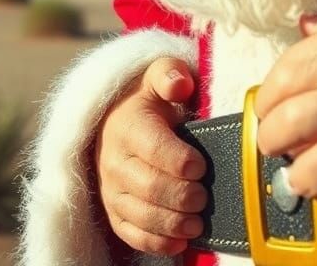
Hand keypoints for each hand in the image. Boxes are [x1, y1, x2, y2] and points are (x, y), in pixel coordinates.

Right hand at [94, 57, 207, 255]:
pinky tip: (180, 240)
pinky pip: (130, 234)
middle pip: (149, 187)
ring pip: (140, 215)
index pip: (154, 149)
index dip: (181, 161)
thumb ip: (170, 73)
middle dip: (182, 196)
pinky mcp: (113, 211)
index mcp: (128, 126)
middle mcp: (114, 160)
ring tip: (198, 221)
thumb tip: (181, 84)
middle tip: (205, 196)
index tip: (201, 165)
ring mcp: (111, 189)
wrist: (114, 120)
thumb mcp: (158, 75)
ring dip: (172, 223)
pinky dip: (156, 242)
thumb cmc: (147, 99)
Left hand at [254, 10, 316, 197]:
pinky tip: (315, 175)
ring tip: (294, 155)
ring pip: (296, 155)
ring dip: (289, 158)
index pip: (280, 77)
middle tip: (275, 131)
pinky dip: (312, 181)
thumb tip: (306, 24)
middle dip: (270, 129)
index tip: (270, 101)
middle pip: (280, 120)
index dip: (268, 94)